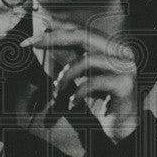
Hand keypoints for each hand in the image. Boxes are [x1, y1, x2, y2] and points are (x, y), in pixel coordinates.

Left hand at [21, 25, 138, 142]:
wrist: (122, 127)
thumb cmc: (101, 100)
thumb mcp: (82, 75)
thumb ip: (70, 56)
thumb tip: (46, 36)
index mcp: (111, 46)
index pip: (81, 30)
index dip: (56, 29)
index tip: (31, 36)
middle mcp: (121, 52)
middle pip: (84, 35)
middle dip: (54, 38)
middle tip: (32, 43)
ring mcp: (125, 67)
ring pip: (86, 60)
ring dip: (66, 76)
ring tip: (59, 91)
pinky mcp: (125, 85)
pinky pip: (93, 83)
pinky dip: (77, 93)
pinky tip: (71, 103)